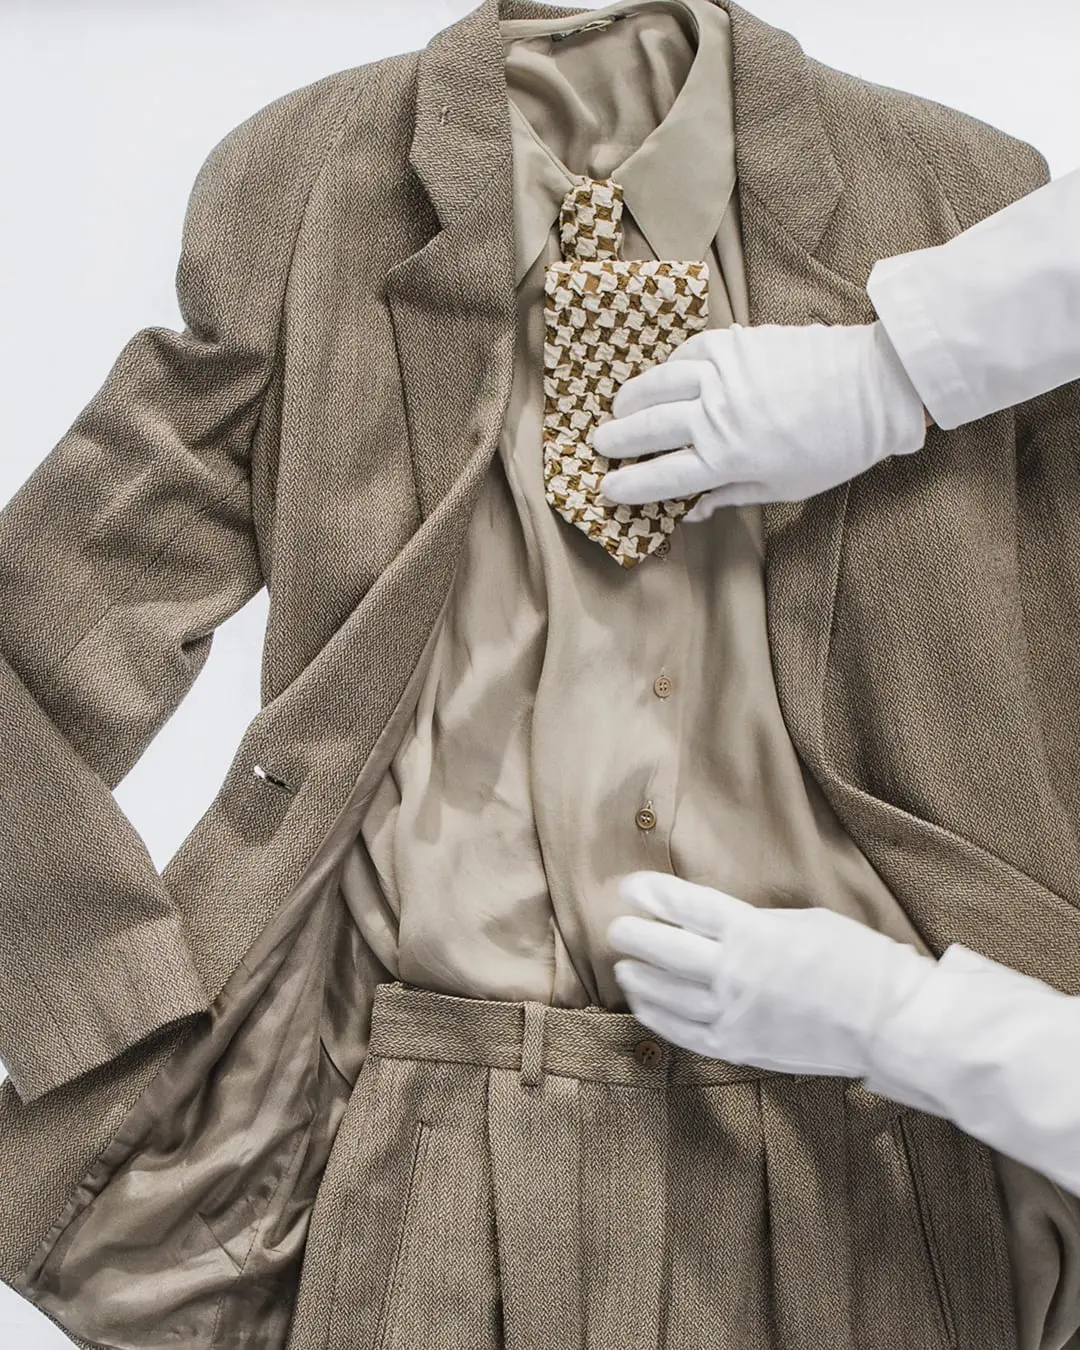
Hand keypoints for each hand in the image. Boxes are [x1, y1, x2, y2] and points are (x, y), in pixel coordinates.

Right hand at [593, 320, 927, 519]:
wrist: (874, 388)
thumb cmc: (834, 448)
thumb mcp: (784, 487)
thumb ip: (731, 495)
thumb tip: (690, 510)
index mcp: (727, 460)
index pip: (660, 477)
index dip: (627, 486)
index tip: (605, 491)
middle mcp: (715, 416)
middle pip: (647, 429)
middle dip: (616, 440)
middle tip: (598, 445)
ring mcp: (722, 375)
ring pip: (657, 384)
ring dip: (631, 399)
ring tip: (619, 408)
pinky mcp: (735, 343)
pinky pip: (685, 353)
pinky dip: (667, 367)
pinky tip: (662, 377)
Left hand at [606, 871, 935, 1077]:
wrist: (893, 1024)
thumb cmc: (862, 963)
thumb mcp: (809, 921)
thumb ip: (758, 923)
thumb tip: (721, 923)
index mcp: (755, 932)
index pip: (689, 907)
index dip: (656, 895)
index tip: (632, 887)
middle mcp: (736, 973)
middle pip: (668, 950)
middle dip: (636, 936)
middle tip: (617, 926)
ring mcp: (736, 1014)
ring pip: (669, 995)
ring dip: (641, 978)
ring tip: (624, 965)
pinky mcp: (741, 1047)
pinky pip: (685, 1033)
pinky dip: (658, 1018)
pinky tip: (644, 1004)